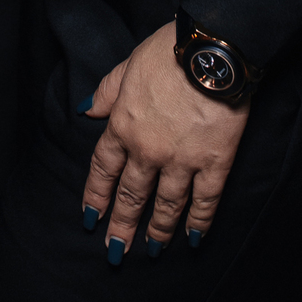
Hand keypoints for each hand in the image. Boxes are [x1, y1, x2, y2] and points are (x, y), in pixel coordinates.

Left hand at [81, 23, 249, 259]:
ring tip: (152, 250)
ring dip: (157, 230)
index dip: (96, 195)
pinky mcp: (215, 164)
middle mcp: (148, 150)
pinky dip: (198, 221)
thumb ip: (108, 91)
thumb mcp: (128, 65)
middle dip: (121, 224)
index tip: (90, 217)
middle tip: (115, 251)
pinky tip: (193, 237)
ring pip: (166, 204)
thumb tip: (87, 110)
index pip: (104, 168)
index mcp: (124, 125)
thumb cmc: (168, 50)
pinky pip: (205, 201)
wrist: (211, 51)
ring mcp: (181, 161)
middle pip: (131, 194)